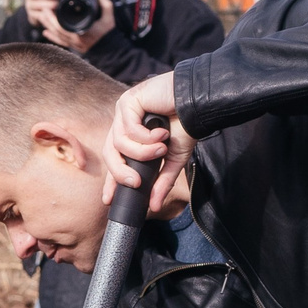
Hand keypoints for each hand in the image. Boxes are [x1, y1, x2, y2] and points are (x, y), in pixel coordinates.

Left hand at [23, 0, 115, 52]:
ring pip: (56, 35)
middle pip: (56, 30)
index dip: (53, 18)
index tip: (48, 8)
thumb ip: (106, 6)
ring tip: (41, 17)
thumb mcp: (109, 19)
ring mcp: (73, 44)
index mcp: (81, 32)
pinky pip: (60, 42)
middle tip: (42, 9)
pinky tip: (45, 32)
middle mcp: (75, 39)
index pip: (62, 25)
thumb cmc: (108, 35)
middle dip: (47, 20)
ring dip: (47, 26)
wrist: (110, 50)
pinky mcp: (73, 46)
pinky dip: (52, 37)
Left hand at [104, 74, 195, 215]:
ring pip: (119, 143)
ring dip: (142, 152)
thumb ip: (161, 181)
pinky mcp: (128, 101)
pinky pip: (129, 129)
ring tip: (161, 149)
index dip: (111, 180)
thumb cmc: (186, 125)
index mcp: (131, 134)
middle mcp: (124, 122)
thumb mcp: (173, 159)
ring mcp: (124, 111)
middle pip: (109, 153)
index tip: (108, 200)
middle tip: (135, 183)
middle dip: (120, 172)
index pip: (115, 159)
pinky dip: (145, 137)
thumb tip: (154, 206)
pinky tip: (161, 133)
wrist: (198, 103)